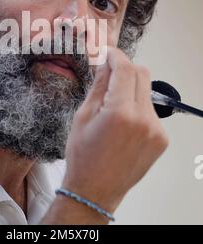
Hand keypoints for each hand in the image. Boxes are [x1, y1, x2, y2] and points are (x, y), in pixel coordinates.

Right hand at [62, 46, 168, 213]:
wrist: (95, 191)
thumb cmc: (83, 156)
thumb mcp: (83, 116)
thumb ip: (99, 85)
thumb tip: (105, 63)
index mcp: (120, 113)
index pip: (125, 69)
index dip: (115, 56)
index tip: (107, 52)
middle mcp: (144, 119)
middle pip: (142, 75)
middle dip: (125, 68)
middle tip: (109, 73)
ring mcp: (156, 130)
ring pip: (147, 91)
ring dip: (131, 88)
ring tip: (113, 103)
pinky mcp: (161, 139)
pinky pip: (151, 110)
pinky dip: (138, 106)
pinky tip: (123, 120)